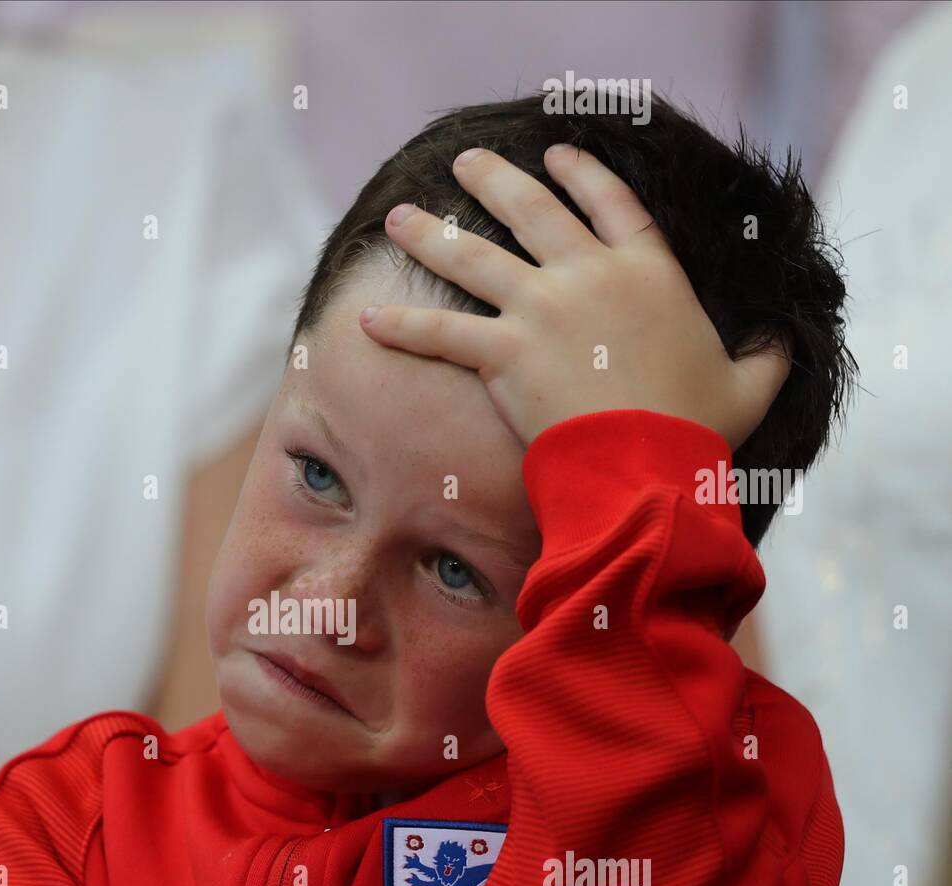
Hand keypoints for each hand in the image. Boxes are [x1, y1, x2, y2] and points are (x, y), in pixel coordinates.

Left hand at [359, 144, 791, 451]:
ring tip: (403, 217)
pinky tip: (362, 319)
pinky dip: (400, 327)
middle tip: (465, 164)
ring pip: (475, 258)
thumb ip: (764, 355)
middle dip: (494, 182)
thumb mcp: (751, 386)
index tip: (557, 158)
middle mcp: (589, 275)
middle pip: (532, 213)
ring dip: (433, 235)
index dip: (581, 176)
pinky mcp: (504, 352)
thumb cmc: (698, 430)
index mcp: (649, 272)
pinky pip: (440, 334)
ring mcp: (542, 308)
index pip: (612, 205)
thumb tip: (784, 344)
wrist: (650, 465)